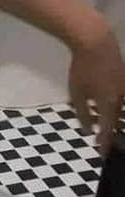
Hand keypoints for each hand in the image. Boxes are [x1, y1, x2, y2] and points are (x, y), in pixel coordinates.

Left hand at [69, 22, 124, 156]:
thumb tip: (89, 131)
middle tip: (111, 146)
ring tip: (114, 132)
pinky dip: (121, 110)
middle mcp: (122, 98)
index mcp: (108, 103)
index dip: (105, 144)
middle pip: (122, 123)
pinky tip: (116, 114)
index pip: (108, 130)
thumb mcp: (77, 94)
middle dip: (116, 136)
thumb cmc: (82, 68)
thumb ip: (83, 114)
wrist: (96, 41)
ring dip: (120, 123)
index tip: (103, 155)